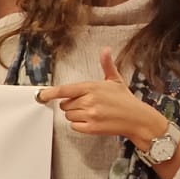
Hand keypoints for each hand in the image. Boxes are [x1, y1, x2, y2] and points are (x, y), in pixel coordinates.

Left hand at [36, 47, 164, 147]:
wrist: (138, 119)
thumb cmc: (125, 100)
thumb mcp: (115, 80)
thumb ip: (107, 65)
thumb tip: (106, 50)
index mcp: (92, 87)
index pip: (65, 90)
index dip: (50, 93)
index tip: (41, 95)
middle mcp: (89, 101)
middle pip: (65, 104)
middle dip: (72, 104)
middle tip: (88, 104)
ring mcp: (90, 115)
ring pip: (68, 115)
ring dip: (76, 115)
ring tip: (92, 112)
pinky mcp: (91, 127)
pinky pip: (74, 126)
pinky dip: (80, 125)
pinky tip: (92, 120)